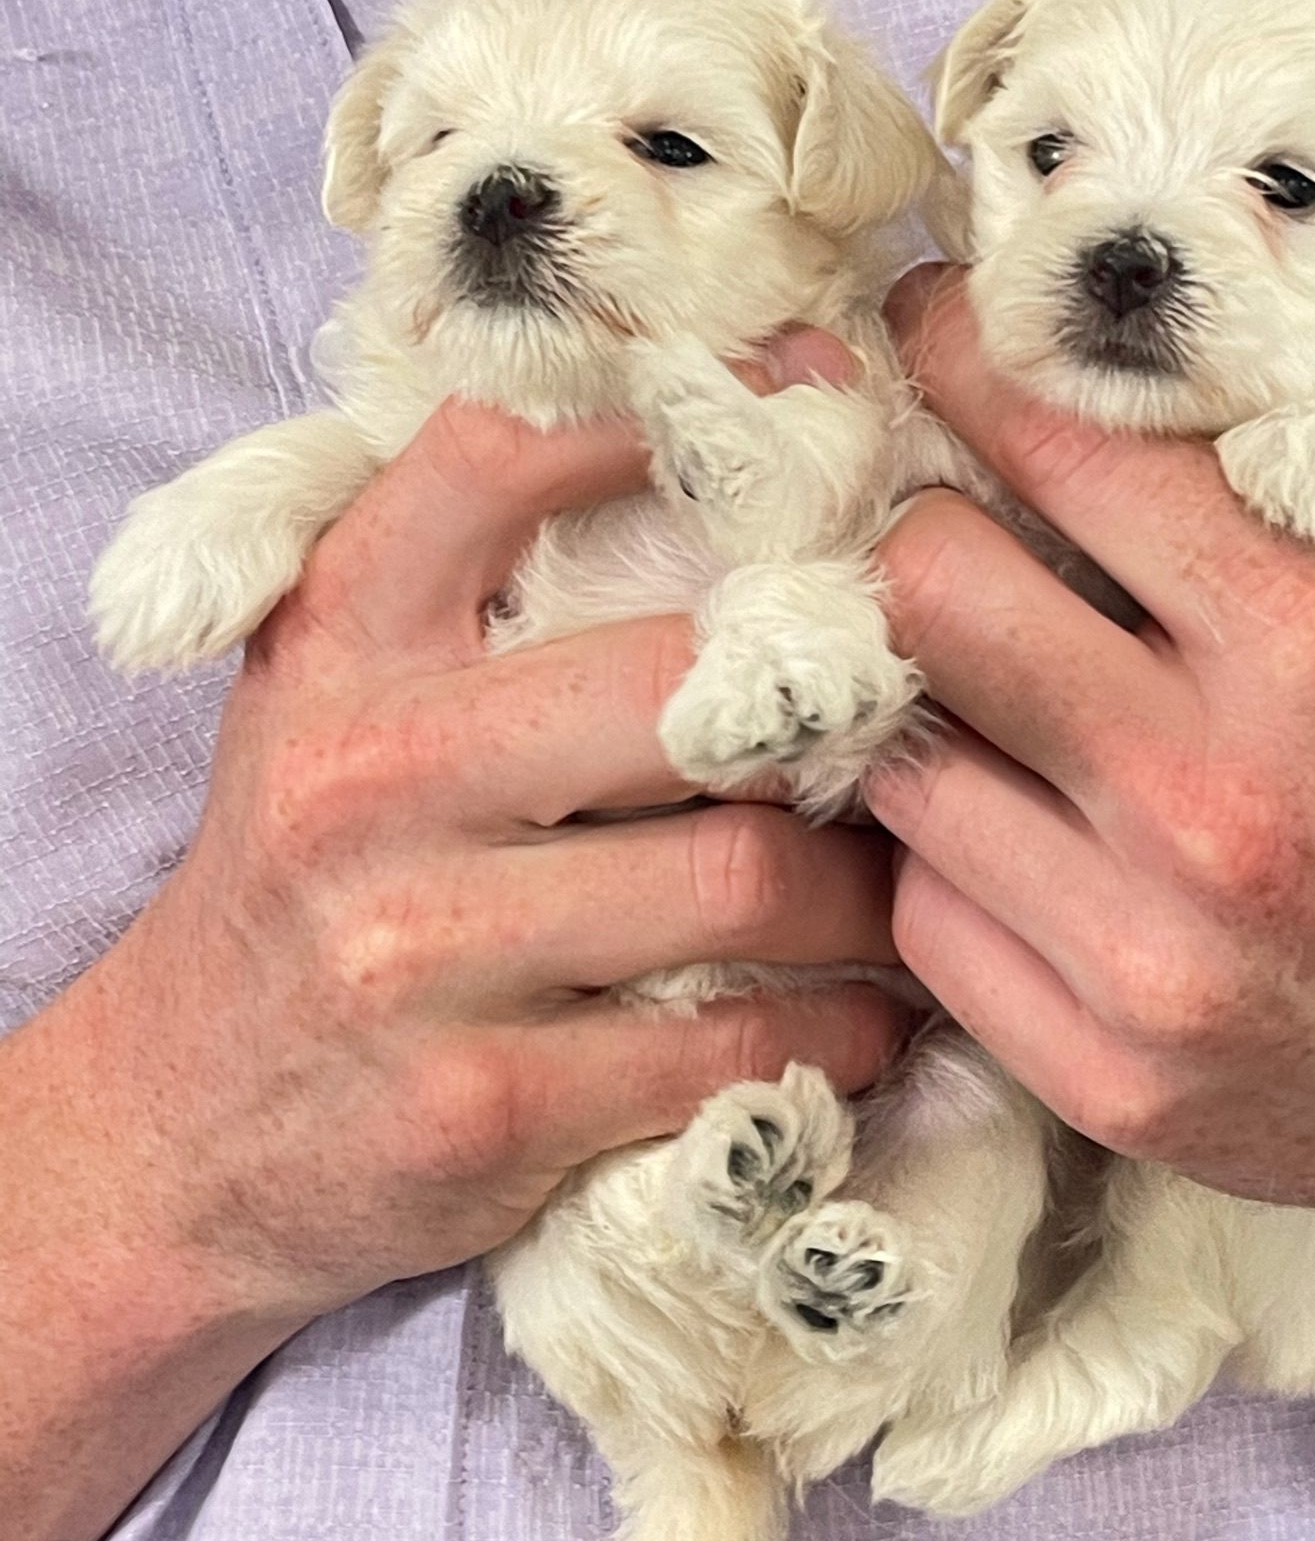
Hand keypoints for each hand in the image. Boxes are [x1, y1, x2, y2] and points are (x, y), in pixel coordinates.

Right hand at [1, 379, 902, 1540]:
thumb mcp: (334, 698)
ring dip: (867, 892)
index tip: (807, 406)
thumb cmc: (303, 881)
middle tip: (917, 715)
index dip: (672, 416)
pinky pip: (734, 1049)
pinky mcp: (483, 1109)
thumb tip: (703, 466)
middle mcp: (371, 772)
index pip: (502, 459)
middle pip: (688, 682)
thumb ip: (465, 582)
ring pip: (743, 876)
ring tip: (900, 887)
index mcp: (340, 640)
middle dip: (838, 701)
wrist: (172, 1134)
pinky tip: (867, 1022)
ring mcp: (419, 947)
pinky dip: (839, 1034)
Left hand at [870, 265, 1314, 1257]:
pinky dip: (955, 861)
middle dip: (919, 534)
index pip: (1058, 442)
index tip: (934, 329)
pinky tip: (1026, 835)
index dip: (969, 357)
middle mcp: (1218, 796)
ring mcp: (1154, 953)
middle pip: (928, 593)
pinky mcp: (1111, 1074)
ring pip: (901, 765)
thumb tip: (1136, 349)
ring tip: (988, 694)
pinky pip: (929, 919)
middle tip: (943, 528)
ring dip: (930, 708)